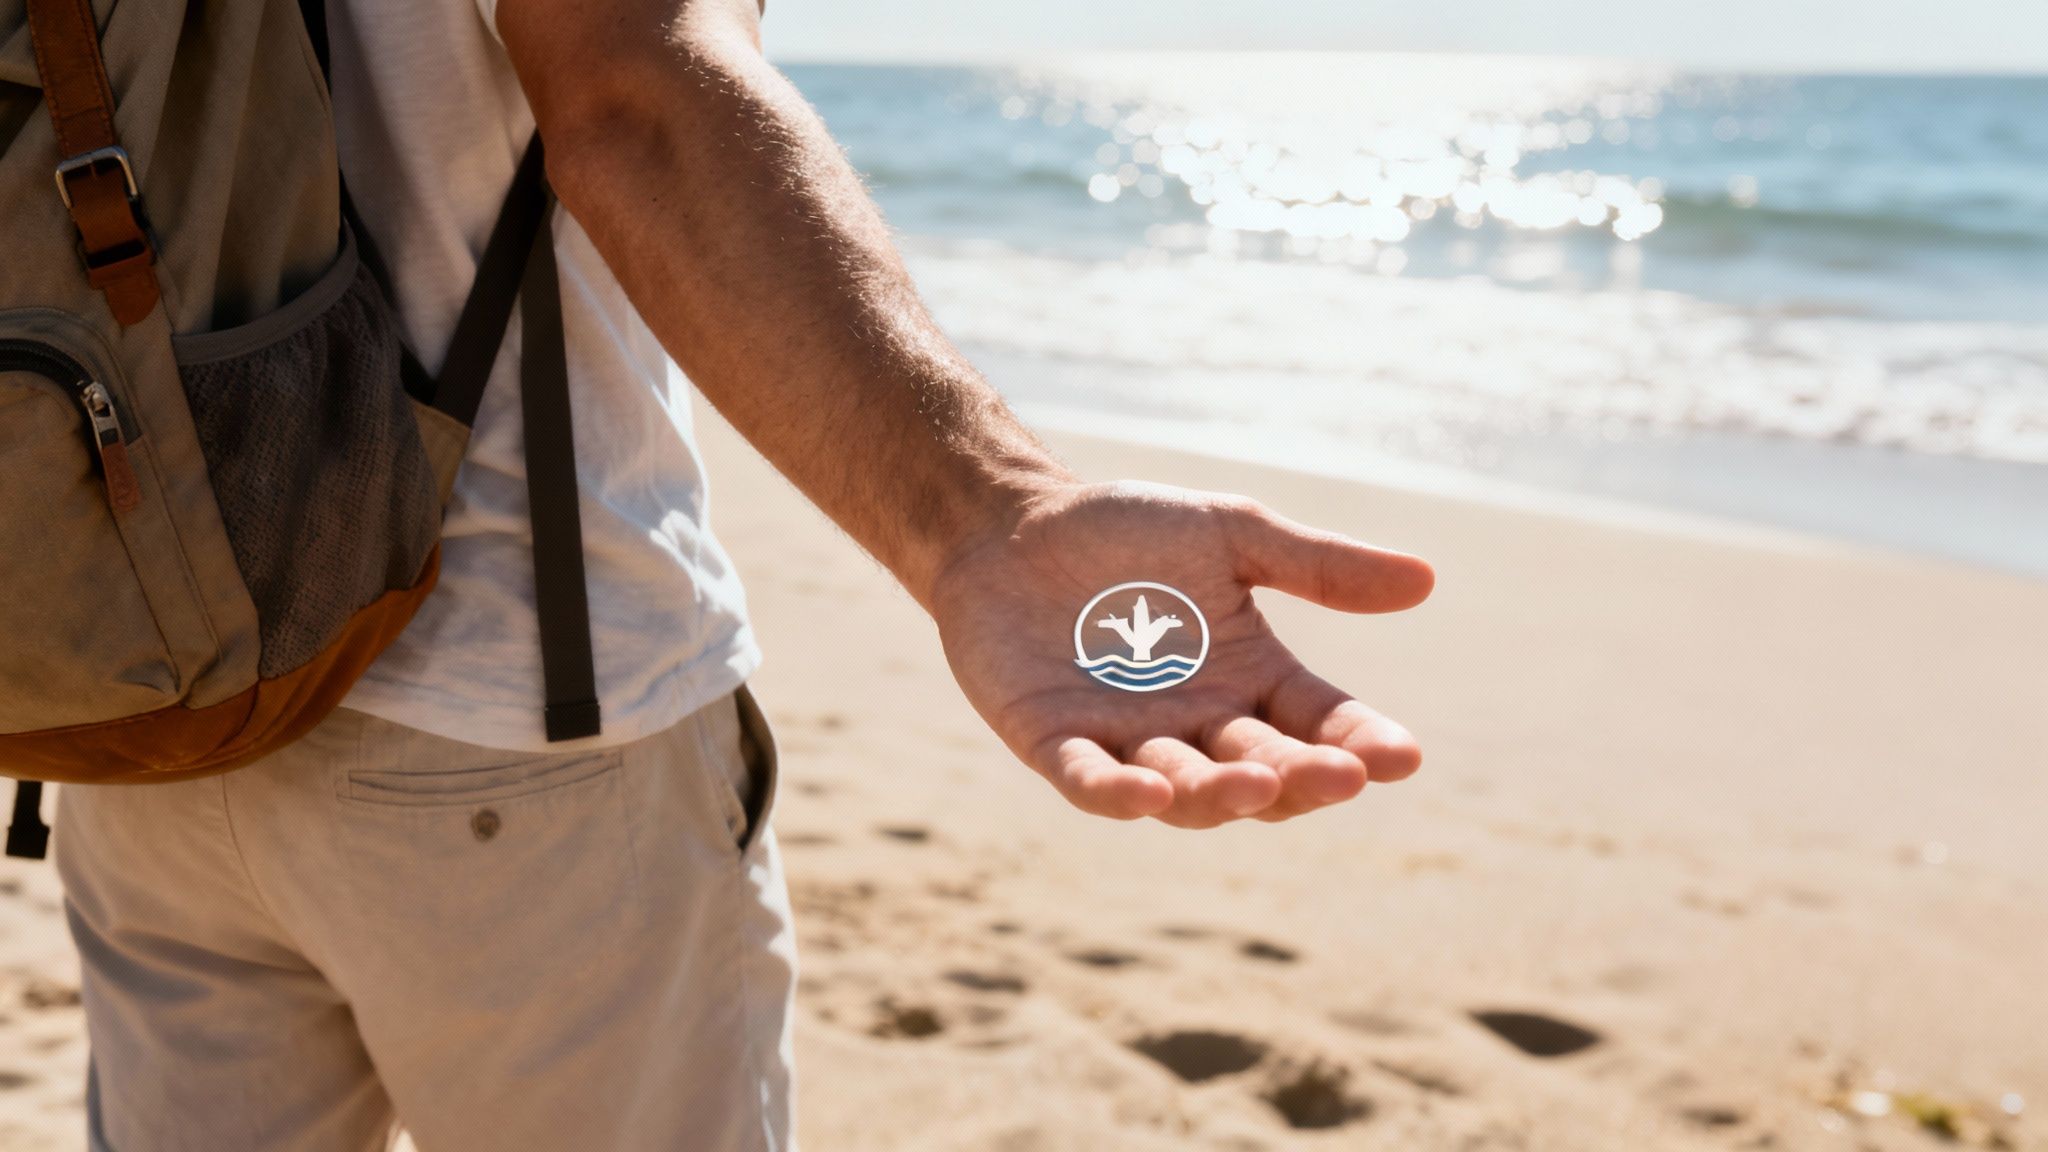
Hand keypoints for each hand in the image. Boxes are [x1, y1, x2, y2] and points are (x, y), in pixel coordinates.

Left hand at [929, 481, 1434, 826]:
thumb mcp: (1231, 534)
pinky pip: (1088, 781)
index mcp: (1251, 679)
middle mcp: (1197, 724)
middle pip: (1262, 770)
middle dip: (1300, 778)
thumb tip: (1427, 580)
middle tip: (1341, 776)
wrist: (1011, 523)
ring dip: (1219, 793)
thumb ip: (1317, 565)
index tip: (1402, 755)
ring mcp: (1125, 741)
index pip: (1320, 723)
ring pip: (1184, 789)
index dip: (1360, 744)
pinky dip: (1116, 795)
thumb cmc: (1127, 532)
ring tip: (1252, 784)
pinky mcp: (1051, 741)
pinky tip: (1149, 796)